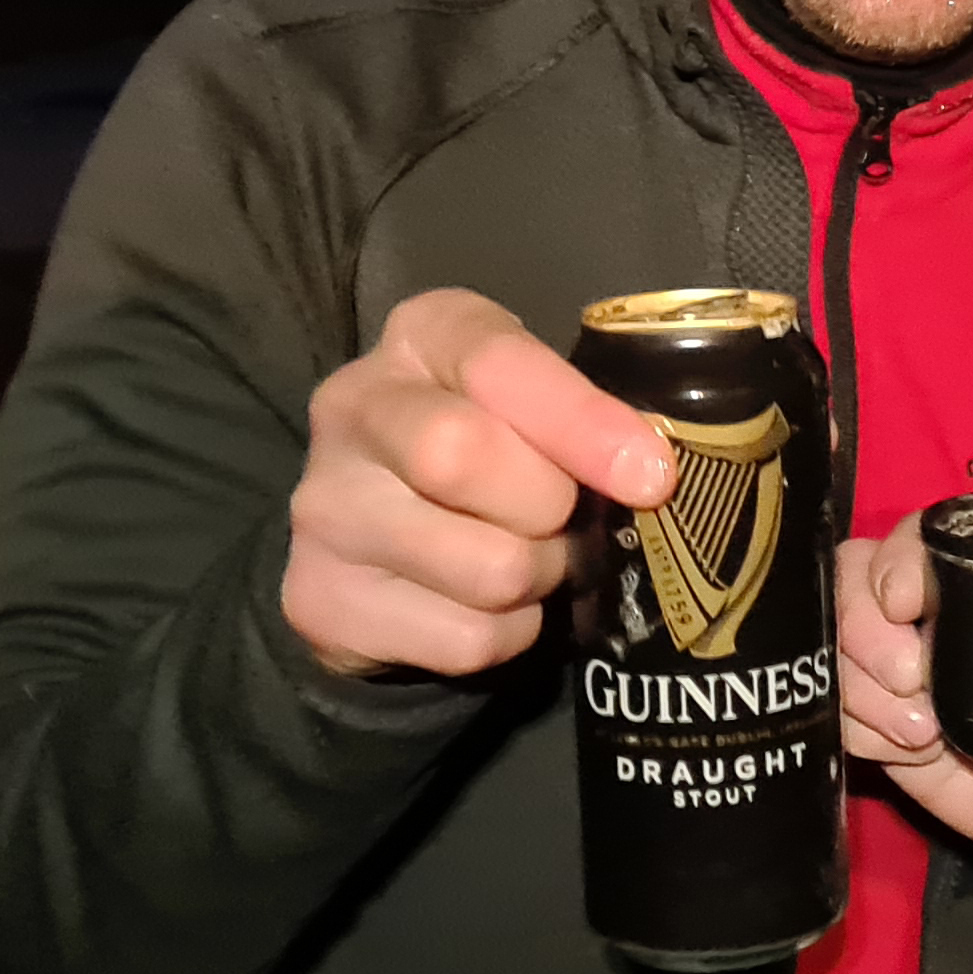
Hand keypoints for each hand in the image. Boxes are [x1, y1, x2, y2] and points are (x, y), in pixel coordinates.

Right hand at [281, 288, 672, 678]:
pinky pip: (466, 638)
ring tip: (524, 559)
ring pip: (484, 567)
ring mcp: (324, 507)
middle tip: (561, 518)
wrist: (372, 540)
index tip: (650, 476)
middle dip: (548, 507)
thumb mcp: (529, 404)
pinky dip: (507, 635)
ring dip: (537, 579)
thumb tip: (651, 477)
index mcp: (421, 335)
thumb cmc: (487, 450)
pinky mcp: (321, 599)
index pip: (497, 364)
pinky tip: (483, 606)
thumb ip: (581, 419)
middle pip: (463, 457)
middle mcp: (352, 406)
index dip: (580, 422)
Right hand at [835, 514, 972, 909]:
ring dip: (859, 679)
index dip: (901, 554)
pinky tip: (904, 750)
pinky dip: (852, 724)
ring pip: (836, 639)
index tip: (909, 601)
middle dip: (863, 621)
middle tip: (911, 678)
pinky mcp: (897, 733)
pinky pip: (838, 711)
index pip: (932, 533)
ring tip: (920, 732)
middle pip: (861, 575)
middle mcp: (955, 613)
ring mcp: (916, 673)